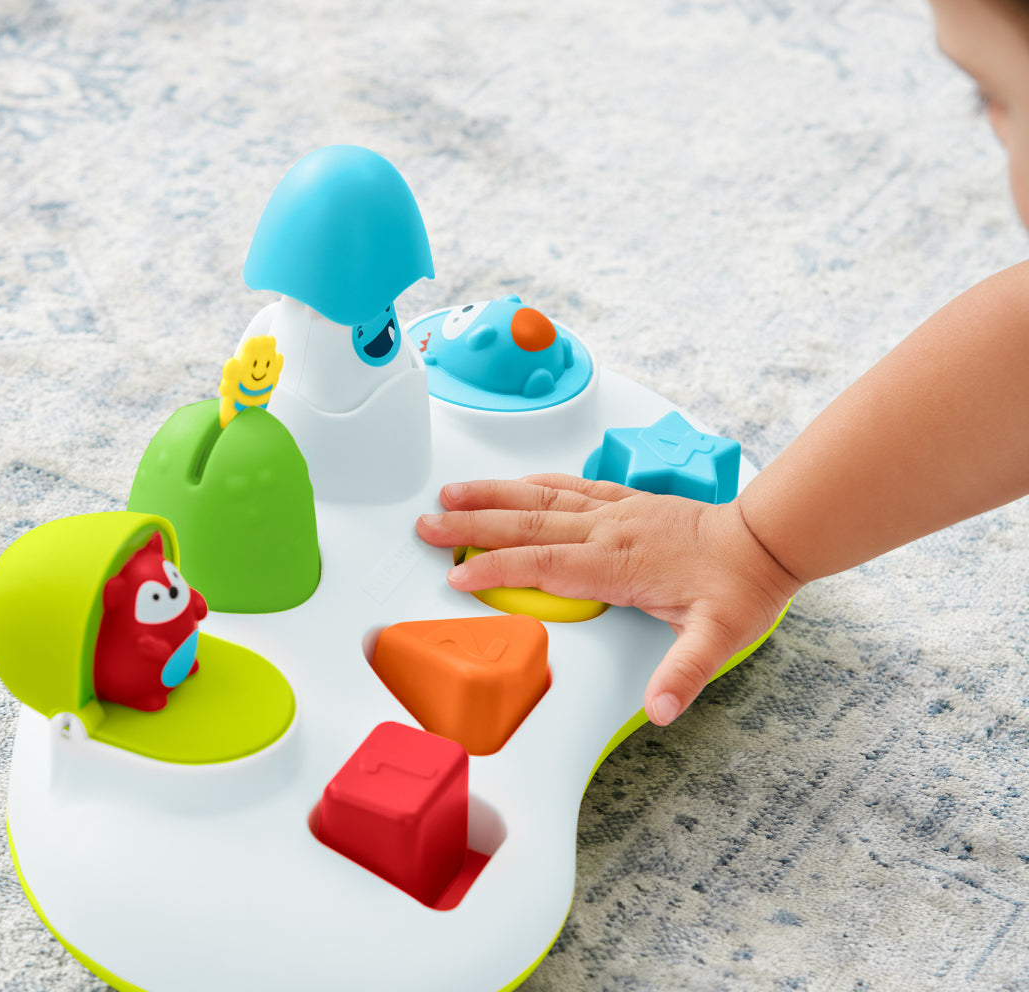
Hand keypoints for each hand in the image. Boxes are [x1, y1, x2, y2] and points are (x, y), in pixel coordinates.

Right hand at [415, 474, 801, 725]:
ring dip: (491, 495)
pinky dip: (534, 482)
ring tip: (450, 493)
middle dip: (472, 526)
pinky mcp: (624, 501)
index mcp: (619, 562)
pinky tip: (514, 481)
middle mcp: (608, 529)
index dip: (496, 570)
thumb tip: (661, 709)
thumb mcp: (718, 636)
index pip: (543, 564)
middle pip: (526, 524)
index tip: (457, 579)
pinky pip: (569, 485)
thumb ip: (684, 672)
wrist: (763, 540)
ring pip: (539, 498)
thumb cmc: (738, 587)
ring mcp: (614, 511)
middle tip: (428, 526)